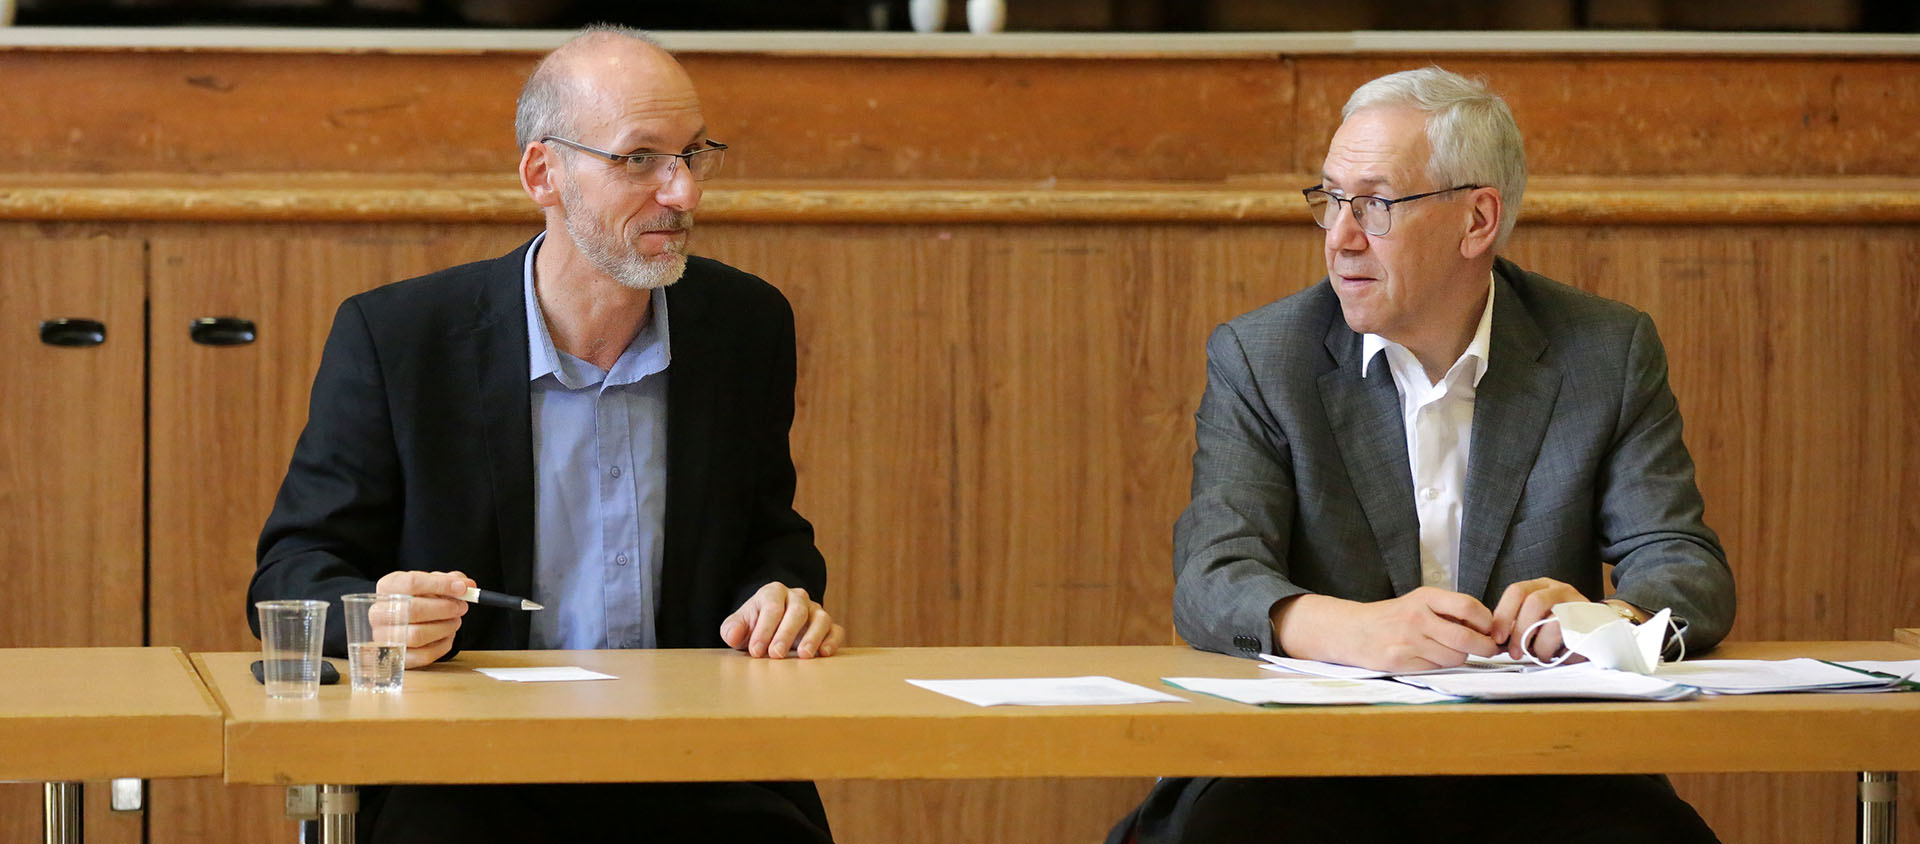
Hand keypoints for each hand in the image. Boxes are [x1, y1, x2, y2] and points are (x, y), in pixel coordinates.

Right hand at [373, 570, 472, 667]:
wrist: (403, 621)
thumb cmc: (420, 599)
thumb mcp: (433, 583)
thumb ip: (452, 581)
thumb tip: (468, 585)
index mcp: (387, 586)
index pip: (412, 583)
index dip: (441, 585)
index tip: (463, 589)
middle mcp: (379, 612)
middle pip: (413, 610)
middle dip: (444, 609)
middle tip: (461, 607)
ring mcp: (383, 637)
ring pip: (417, 635)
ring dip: (445, 628)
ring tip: (455, 621)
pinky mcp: (395, 657)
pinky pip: (423, 655)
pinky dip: (443, 645)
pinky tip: (448, 636)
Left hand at [719, 582, 845, 658]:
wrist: (770, 629)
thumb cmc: (754, 627)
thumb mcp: (738, 627)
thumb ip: (732, 629)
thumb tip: (734, 634)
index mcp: (774, 592)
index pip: (772, 607)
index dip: (764, 629)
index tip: (756, 651)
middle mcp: (797, 598)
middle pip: (797, 611)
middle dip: (786, 633)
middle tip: (776, 654)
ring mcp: (815, 611)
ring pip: (821, 618)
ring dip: (813, 637)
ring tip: (803, 656)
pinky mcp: (828, 626)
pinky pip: (836, 630)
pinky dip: (832, 641)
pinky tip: (823, 654)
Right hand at [1273, 587, 1498, 672]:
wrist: (1352, 631)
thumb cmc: (1391, 617)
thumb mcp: (1418, 602)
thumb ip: (1448, 610)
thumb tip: (1487, 626)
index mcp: (1423, 598)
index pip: (1467, 606)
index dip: (1486, 620)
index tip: (1490, 627)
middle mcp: (1416, 617)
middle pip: (1465, 637)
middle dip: (1484, 647)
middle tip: (1489, 649)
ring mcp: (1408, 641)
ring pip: (1454, 657)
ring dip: (1460, 658)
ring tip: (1449, 651)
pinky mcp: (1401, 662)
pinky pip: (1437, 668)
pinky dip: (1440, 666)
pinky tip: (1429, 657)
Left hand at [1490, 577, 1587, 660]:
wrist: (1600, 631)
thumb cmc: (1562, 628)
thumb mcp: (1536, 621)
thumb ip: (1517, 625)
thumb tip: (1494, 640)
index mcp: (1541, 587)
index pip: (1516, 591)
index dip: (1503, 614)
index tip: (1497, 637)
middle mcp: (1559, 590)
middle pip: (1533, 602)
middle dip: (1519, 630)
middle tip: (1514, 652)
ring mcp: (1576, 603)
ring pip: (1552, 619)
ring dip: (1539, 643)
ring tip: (1539, 654)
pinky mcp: (1590, 622)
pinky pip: (1570, 636)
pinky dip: (1557, 649)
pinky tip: (1555, 655)